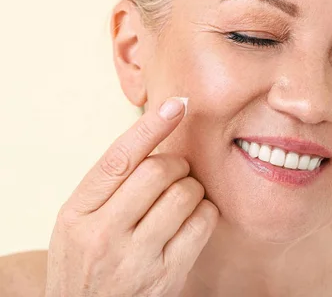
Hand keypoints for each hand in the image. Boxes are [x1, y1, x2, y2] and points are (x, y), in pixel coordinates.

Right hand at [45, 97, 218, 296]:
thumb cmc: (86, 262)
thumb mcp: (78, 223)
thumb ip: (109, 186)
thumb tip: (154, 136)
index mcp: (77, 213)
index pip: (119, 159)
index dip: (151, 127)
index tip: (177, 105)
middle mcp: (103, 235)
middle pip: (157, 171)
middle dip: (176, 163)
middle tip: (176, 171)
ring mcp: (136, 258)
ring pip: (184, 194)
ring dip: (192, 187)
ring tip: (181, 197)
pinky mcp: (167, 276)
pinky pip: (202, 223)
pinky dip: (205, 211)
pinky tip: (193, 218)